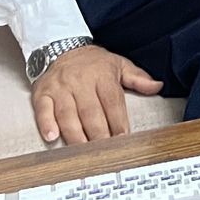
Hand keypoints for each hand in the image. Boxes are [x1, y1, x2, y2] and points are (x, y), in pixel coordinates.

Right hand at [32, 44, 162, 146]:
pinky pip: (43, 110)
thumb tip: (158, 86)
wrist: (62, 48)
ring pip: (68, 114)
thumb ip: (138, 78)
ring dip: (75, 135)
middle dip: (98, 133)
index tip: (123, 137)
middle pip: (91, 111)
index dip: (118, 121)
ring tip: (82, 151)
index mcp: (102, 75)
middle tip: (103, 151)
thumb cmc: (93, 63)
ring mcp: (60, 88)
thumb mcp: (118, 65)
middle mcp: (81, 82)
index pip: (112, 101)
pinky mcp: (42, 93)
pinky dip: (46, 124)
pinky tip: (52, 137)